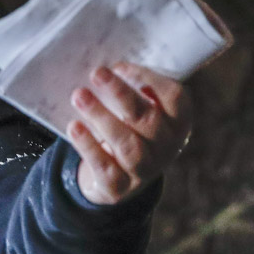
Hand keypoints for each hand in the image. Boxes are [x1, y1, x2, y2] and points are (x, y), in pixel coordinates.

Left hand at [68, 62, 191, 204]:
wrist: (118, 182)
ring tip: (79, 96)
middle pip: (147, 118)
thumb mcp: (139, 115)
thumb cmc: (129, 133)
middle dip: (120, 94)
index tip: (118, 65)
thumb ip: (132, 93)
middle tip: (96, 73)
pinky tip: (74, 126)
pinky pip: (105, 166)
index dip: (148, 79)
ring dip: (101, 117)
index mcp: (178, 122)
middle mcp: (167, 146)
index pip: (174, 97)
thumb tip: (104, 67)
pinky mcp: (120, 187)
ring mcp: (146, 169)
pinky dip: (88, 145)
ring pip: (127, 143)